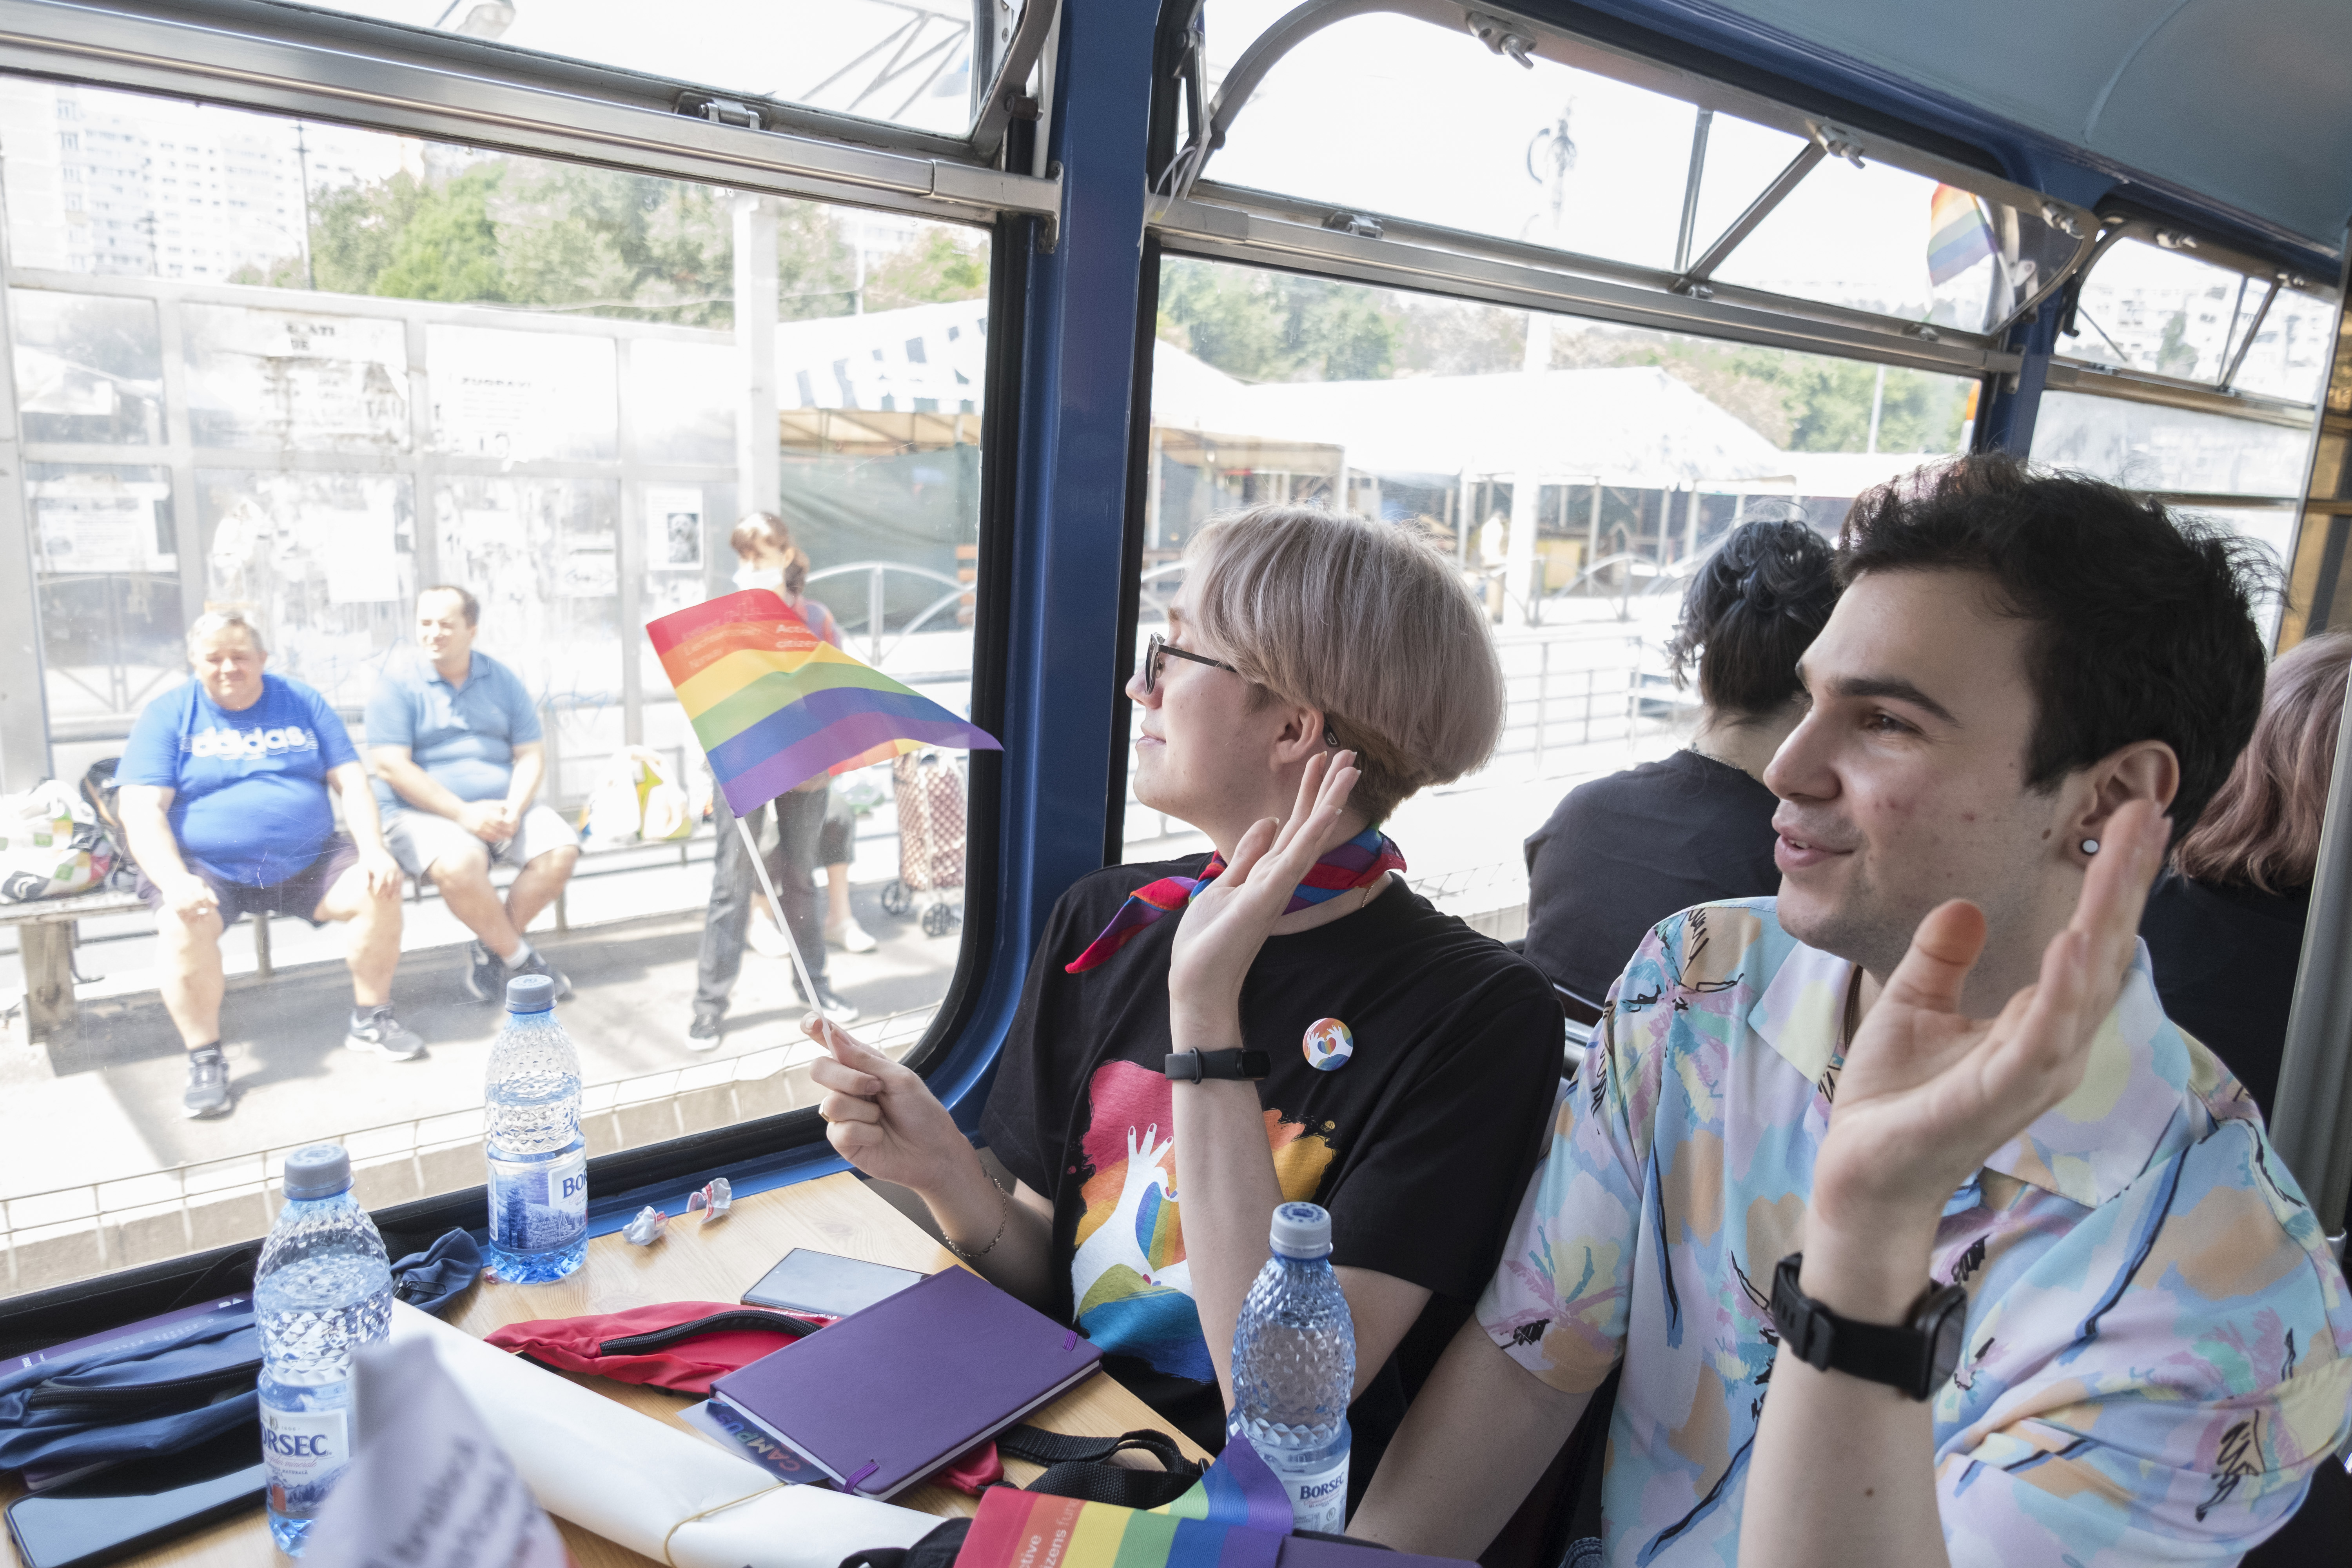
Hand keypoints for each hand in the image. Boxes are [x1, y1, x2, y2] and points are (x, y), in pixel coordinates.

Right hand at [161, 872, 217, 924]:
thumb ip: (211, 894)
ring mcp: (176, 895)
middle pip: (194, 904)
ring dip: (193, 916)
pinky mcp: (169, 900)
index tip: (211, 911)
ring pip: (185, 909)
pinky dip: (184, 916)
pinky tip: (189, 920)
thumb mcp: (203, 885)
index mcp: (195, 884)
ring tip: (198, 920)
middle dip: (201, 912)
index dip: (207, 905)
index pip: (202, 897)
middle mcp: (185, 889)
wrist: (173, 878)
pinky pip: (177, 910)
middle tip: (206, 919)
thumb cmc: (192, 883)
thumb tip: (217, 904)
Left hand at [358, 847, 403, 898]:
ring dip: (396, 890)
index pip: (381, 884)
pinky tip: (397, 890)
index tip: (377, 896)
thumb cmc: (367, 860)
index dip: (380, 891)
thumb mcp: (363, 868)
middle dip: (389, 893)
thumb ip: (364, 878)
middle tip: (386, 899)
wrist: (374, 848)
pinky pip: (401, 878)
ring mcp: (395, 868)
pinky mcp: (398, 867)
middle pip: (391, 884)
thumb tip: (366, 888)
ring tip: (393, 898)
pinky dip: (400, 884)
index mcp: (381, 869)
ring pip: (398, 882)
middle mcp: (390, 869)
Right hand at [457, 801, 511, 841]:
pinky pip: (485, 837)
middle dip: (505, 833)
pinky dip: (492, 838)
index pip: (500, 821)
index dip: (507, 825)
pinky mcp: (475, 832)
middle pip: (497, 829)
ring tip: (506, 839)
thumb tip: (507, 804)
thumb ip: (497, 804)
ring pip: (492, 834)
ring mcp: (479, 827)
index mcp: (487, 814)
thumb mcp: (486, 803)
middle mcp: (484, 821)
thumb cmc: (475, 807)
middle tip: (511, 835)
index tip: (513, 827)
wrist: (460, 812)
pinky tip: (496, 839)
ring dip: (500, 837)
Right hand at [806, 1014, 982, 1199]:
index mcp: (862, 1065)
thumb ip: (864, 1060)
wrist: (934, 1152)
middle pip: (819, 1068)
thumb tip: (833, 1036)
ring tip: (882, 1117)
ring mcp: (842, 1114)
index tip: (812, 1022)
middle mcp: (847, 1087)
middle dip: (848, 1077)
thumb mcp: (900, 1079)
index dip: (816, 1029)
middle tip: (876, 1087)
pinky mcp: (841, 1140)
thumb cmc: (921, 1112)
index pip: (831, 1042)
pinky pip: (841, 1130)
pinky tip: (879, 1136)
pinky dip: (867, 1132)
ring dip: (864, 1110)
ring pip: (831, 1102)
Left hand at [1166, 749, 1361, 1039]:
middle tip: (1349, 754)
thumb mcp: (1225, 885)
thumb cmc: (1209, 940)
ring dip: (1329, 801)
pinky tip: (1326, 811)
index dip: (1308, 792)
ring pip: (1309, 836)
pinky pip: (1293, 860)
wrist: (1199, 978)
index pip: (1294, 825)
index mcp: (1268, 872)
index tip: (1320, 760)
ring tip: (1349, 769)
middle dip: (1327, 789)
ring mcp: (1276, 886)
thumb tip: (1266, 822)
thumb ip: (1247, 855)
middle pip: (1308, 824)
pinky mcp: (1266, 896)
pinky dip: (1311, 835)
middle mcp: (1279, 876)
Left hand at [1808, 802, 2169, 1279]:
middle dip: (2124, 886)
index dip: (2111, 883)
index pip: (2089, 941)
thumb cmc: (1895, 1097)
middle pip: (2102, 954)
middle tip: (2145, 815)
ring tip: (2122, 861)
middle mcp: (2050, 1046)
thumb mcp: (1914, 1004)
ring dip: (2104, 924)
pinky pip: (2041, 1038)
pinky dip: (2062, 992)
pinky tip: (2073, 945)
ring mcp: (2030, 1073)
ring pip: (2085, 990)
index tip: (2128, 819)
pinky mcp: (1998, 1096)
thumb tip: (1966, 907)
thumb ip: (1943, 958)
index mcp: (2036, 1022)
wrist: (1862, 1170)